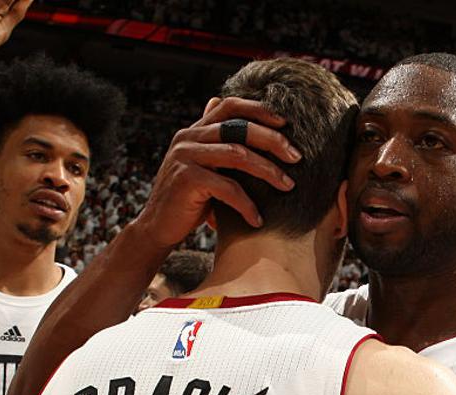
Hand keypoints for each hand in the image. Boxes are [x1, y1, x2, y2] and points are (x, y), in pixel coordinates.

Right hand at [130, 97, 301, 249]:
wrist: (158, 227)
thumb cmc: (189, 199)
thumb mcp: (205, 167)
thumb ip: (219, 145)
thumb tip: (234, 115)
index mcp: (195, 130)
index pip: (230, 106)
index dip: (259, 110)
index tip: (286, 123)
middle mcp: (188, 137)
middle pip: (239, 127)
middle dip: (273, 140)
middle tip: (297, 157)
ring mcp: (185, 156)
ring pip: (238, 155)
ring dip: (268, 171)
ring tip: (288, 186)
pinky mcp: (186, 179)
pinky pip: (227, 188)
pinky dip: (247, 204)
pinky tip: (257, 219)